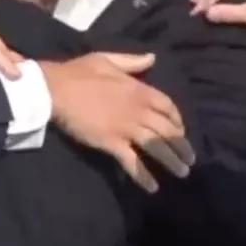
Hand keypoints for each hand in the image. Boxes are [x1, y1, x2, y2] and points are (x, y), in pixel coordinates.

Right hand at [41, 53, 195, 192]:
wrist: (55, 90)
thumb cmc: (78, 72)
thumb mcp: (106, 59)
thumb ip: (131, 61)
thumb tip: (152, 57)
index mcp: (139, 90)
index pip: (168, 107)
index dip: (178, 119)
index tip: (181, 130)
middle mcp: (138, 111)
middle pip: (168, 131)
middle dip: (182, 146)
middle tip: (190, 159)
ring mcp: (126, 128)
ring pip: (156, 147)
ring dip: (171, 161)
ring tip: (182, 173)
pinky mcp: (112, 143)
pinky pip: (133, 162)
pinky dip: (143, 176)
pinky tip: (152, 187)